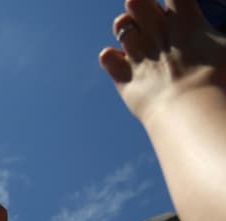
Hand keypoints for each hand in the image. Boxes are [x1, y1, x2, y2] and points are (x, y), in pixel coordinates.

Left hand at [100, 0, 225, 123]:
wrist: (191, 110)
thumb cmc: (220, 79)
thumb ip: (220, 33)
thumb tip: (213, 36)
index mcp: (186, 21)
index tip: (177, 6)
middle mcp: (157, 33)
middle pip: (137, 0)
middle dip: (142, 5)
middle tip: (153, 20)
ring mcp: (138, 53)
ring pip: (121, 24)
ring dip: (127, 28)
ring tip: (140, 39)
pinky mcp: (124, 77)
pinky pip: (106, 56)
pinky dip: (111, 57)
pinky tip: (122, 61)